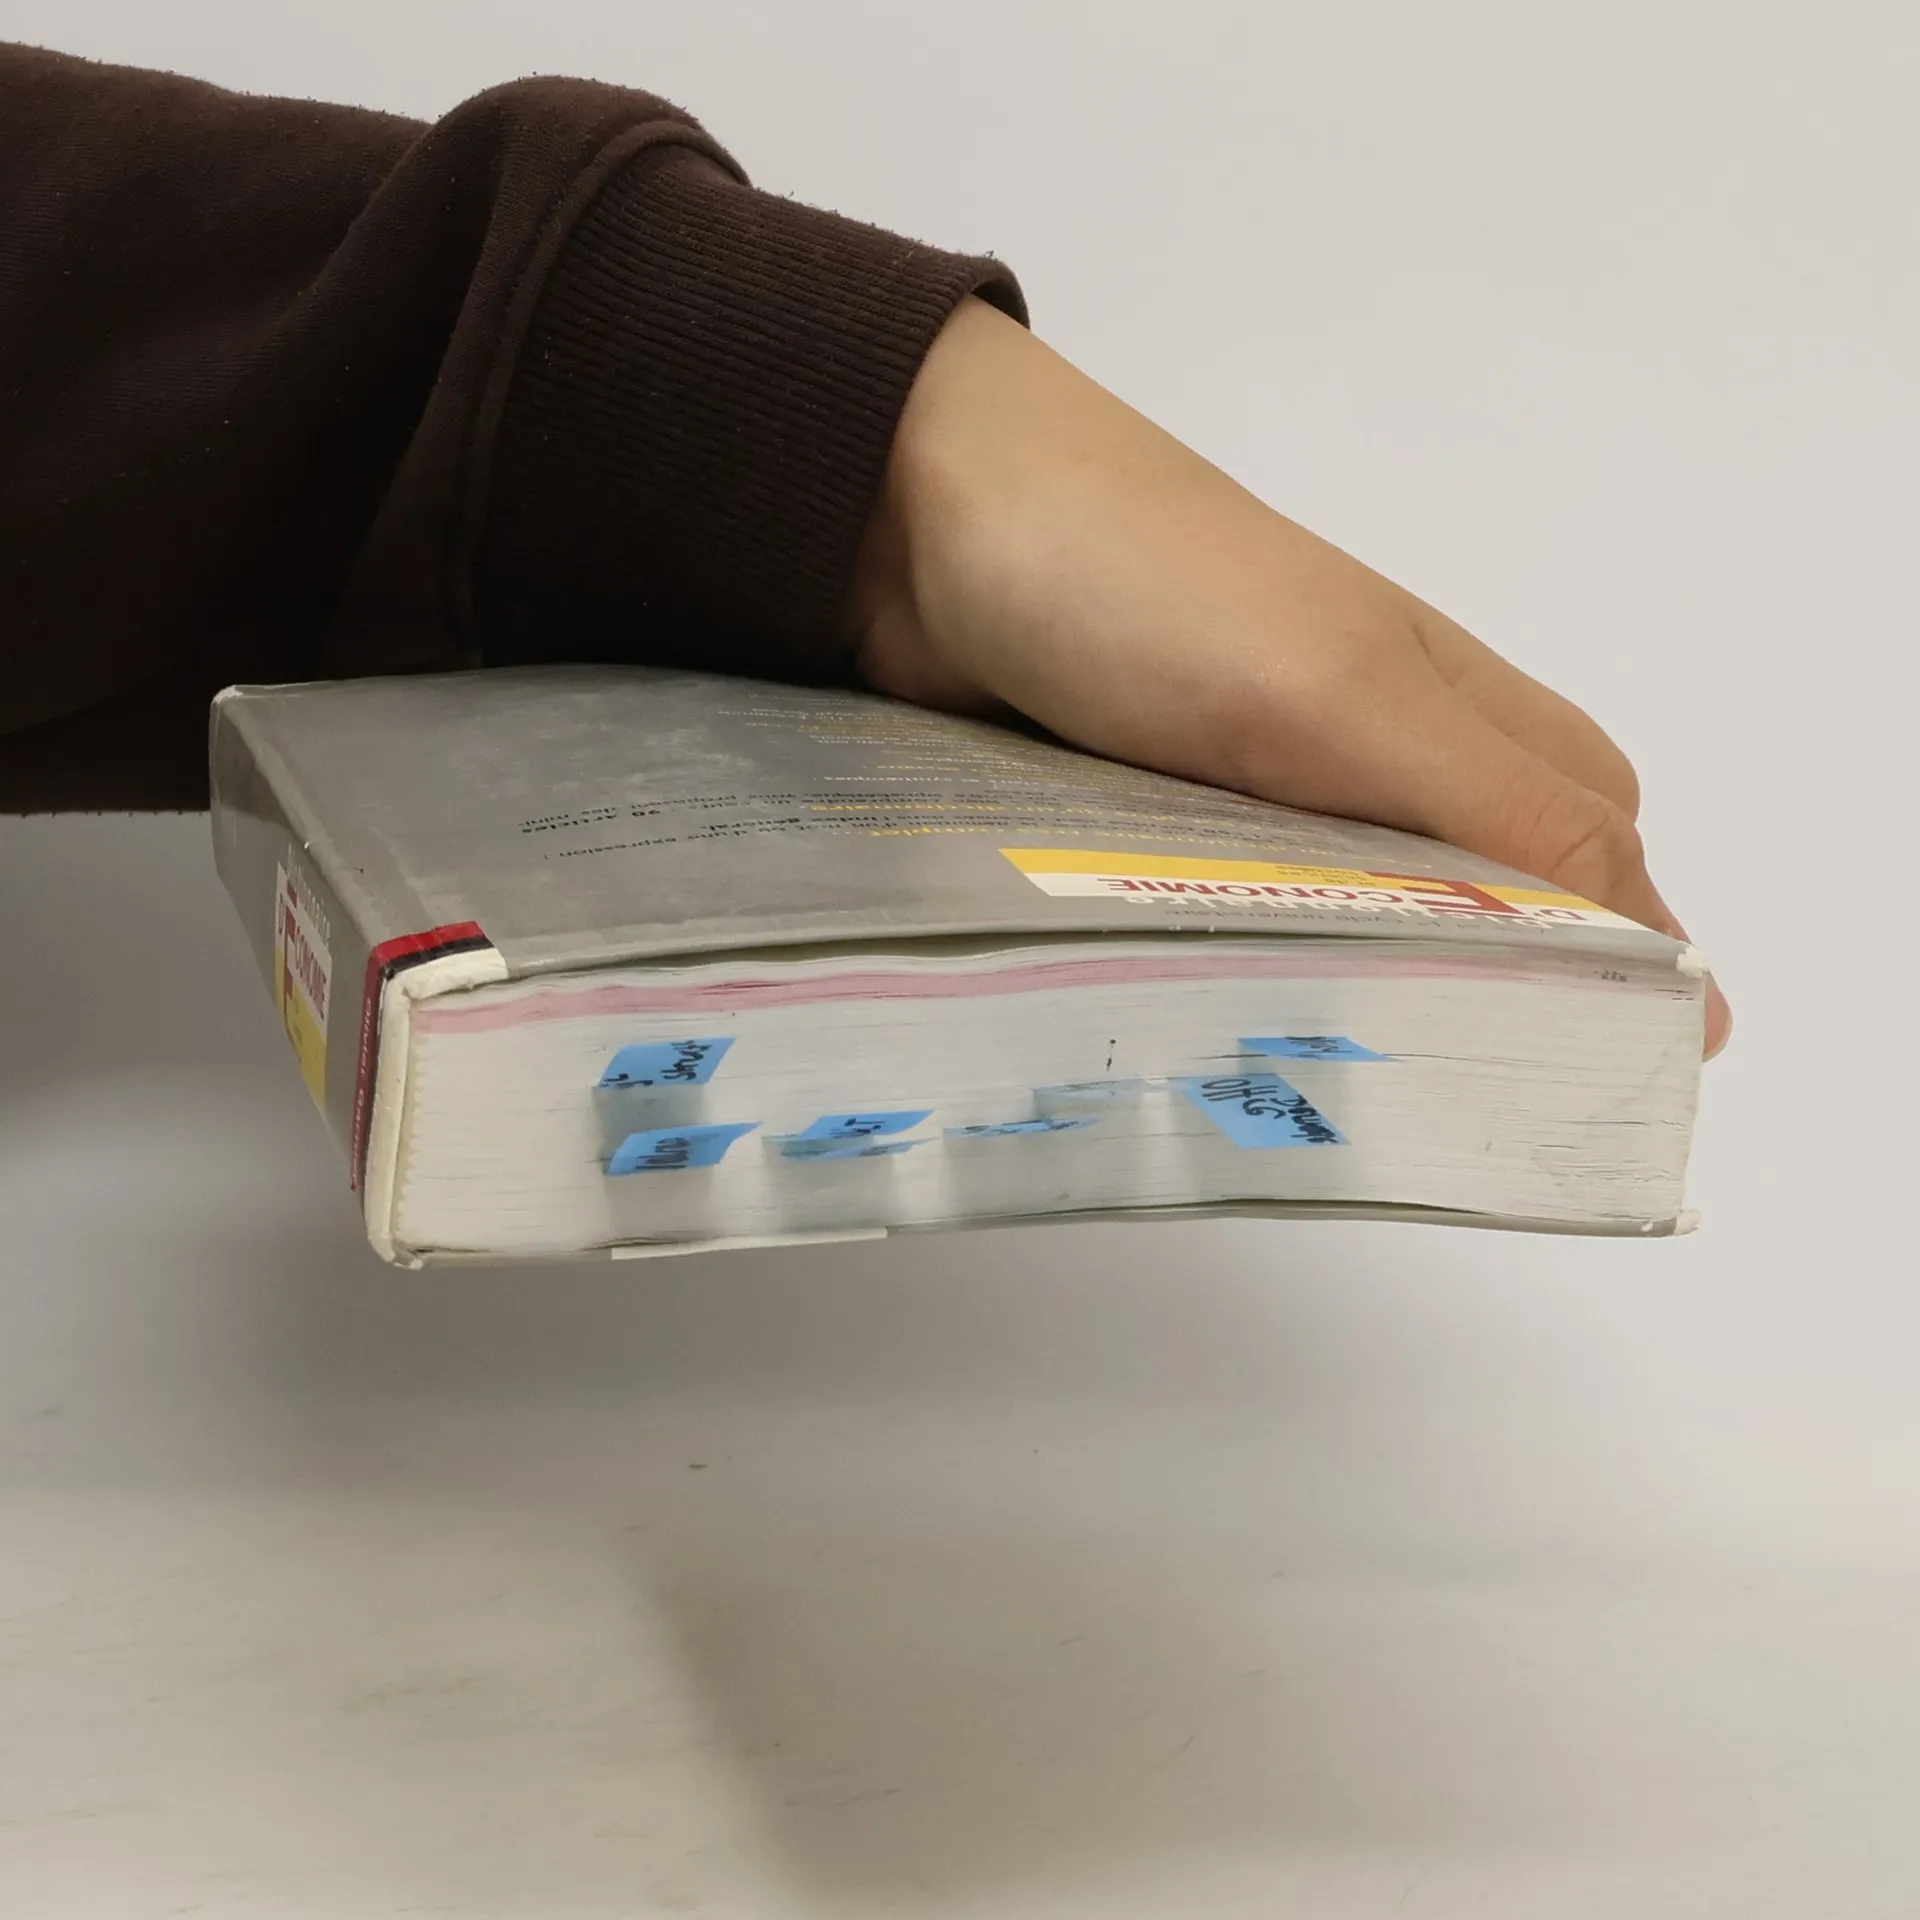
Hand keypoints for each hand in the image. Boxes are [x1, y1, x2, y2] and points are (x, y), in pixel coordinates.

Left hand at [849, 298, 1729, 1056]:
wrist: (915, 514)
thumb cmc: (1150, 584)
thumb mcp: (1347, 696)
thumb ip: (1502, 814)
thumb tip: (1683, 973)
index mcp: (1445, 698)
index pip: (1594, 837)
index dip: (1626, 949)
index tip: (1617, 1081)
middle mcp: (1360, 738)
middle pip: (1477, 884)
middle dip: (1494, 984)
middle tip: (1467, 1107)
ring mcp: (1243, 777)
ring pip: (1344, 911)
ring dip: (1355, 989)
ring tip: (1347, 1103)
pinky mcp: (1142, 809)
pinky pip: (1224, 908)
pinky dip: (1240, 967)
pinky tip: (1224, 1031)